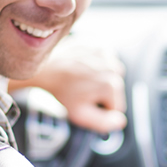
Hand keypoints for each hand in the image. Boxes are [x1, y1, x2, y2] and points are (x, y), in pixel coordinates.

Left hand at [9, 43, 126, 133]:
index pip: (117, 107)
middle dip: (102, 92)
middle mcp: (113, 67)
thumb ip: (104, 123)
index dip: (101, 109)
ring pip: (111, 73)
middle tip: (82, 90)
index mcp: (111, 85)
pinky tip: (82, 66)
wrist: (45, 68)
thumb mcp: (80, 115)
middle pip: (115, 89)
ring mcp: (106, 53)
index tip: (86, 102)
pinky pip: (105, 59)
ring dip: (101, 77)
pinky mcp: (99, 43)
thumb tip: (121, 122)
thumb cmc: (62, 92)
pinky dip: (96, 63)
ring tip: (82, 78)